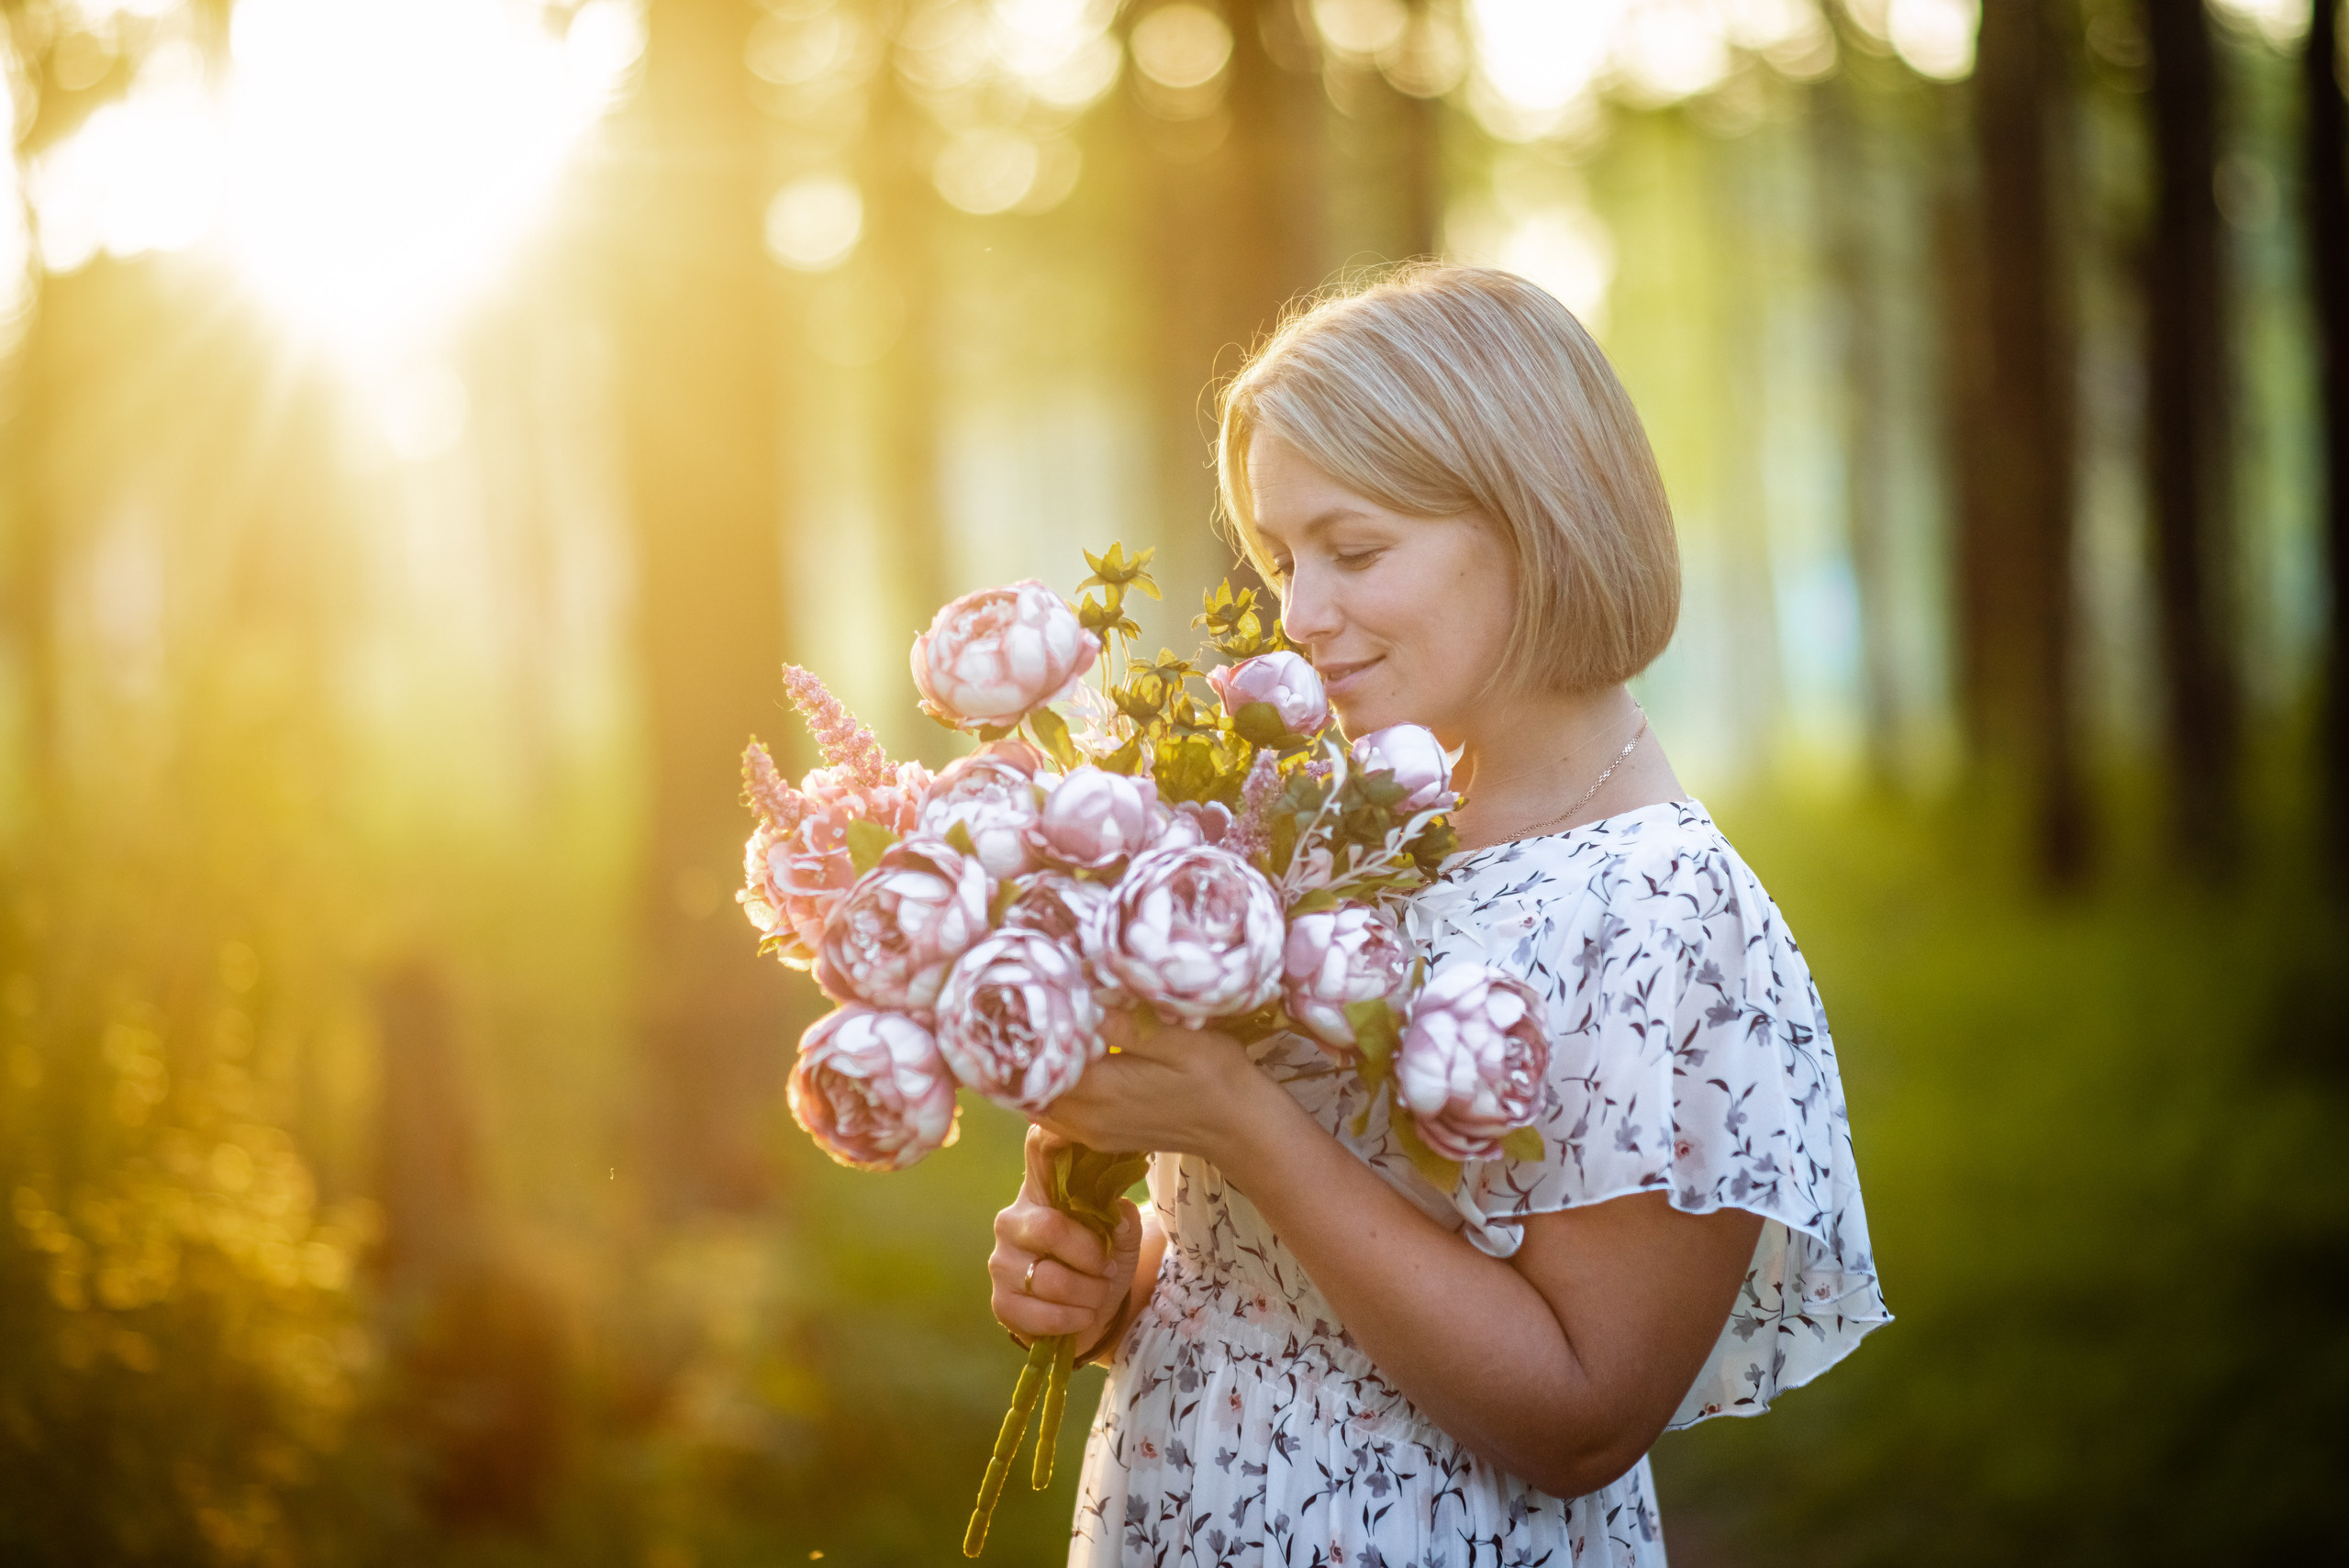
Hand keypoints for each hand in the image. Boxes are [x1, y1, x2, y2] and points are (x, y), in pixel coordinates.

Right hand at [989, 1124, 1141, 1348]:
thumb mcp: (1121, 1237)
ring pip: (1051, 1279)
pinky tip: (1082, 1315)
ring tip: (1098, 1295)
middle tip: (1107, 1268)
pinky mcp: (1001, 1302)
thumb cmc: (1102, 1262)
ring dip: (1088, 1294)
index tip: (1064, 1132)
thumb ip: (1121, 1219)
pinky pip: (1040, 1314)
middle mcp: (1013, 1219)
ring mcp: (1002, 1261)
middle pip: (1049, 1228)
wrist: (1092, 1314)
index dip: (1049, 1136)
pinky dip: (1072, 1319)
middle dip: (1090, 1256)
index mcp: (1043, 1191)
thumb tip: (1118, 1212)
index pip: (1038, 1151)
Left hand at [1030, 1009, 1276, 1162]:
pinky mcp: (1099, 1135)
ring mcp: (1090, 1132)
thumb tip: (1083, 997)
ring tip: (1032, 1027)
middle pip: (1027, 1086)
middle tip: (1015, 1005)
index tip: (1014, 998)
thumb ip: (1128, 1026)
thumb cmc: (1217, 1077)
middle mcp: (1085, 1119)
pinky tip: (1058, 1056)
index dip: (1022, 1033)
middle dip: (1019, 1051)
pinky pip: (1054, 1111)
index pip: (1036, 1065)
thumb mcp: (1181, 1042)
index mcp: (1100, 1092)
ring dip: (1032, 1069)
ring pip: (1037, 1101)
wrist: (1241, 1128)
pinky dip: (1047, 1086)